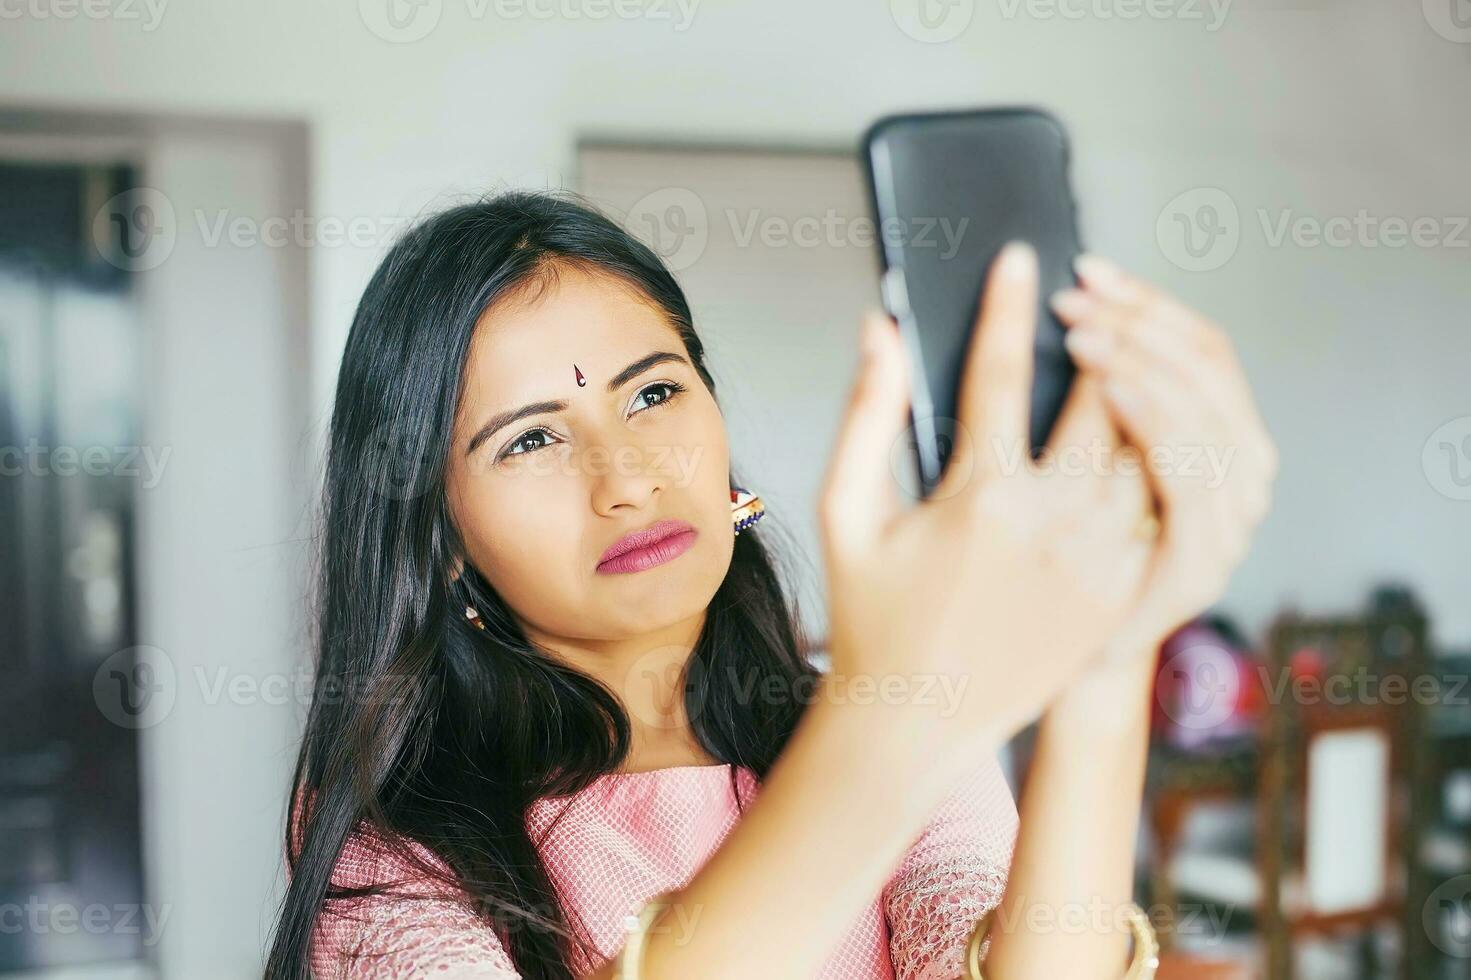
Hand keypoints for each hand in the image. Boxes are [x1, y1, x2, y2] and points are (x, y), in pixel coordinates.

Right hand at [816, 242, 1152, 754]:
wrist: (918, 718)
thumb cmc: (872, 616)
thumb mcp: (846, 513)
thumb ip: (866, 414)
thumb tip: (879, 331)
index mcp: (979, 498)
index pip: (997, 372)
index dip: (1007, 306)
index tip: (1020, 258)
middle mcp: (1052, 523)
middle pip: (1100, 397)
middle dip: (1096, 337)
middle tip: (1083, 302)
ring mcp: (1098, 558)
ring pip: (1145, 446)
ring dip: (1137, 390)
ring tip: (1116, 355)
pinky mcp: (1123, 588)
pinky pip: (1160, 501)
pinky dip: (1156, 455)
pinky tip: (1136, 428)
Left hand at [1050, 255, 1278, 665]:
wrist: (1053, 658)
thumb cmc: (1052, 559)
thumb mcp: (1074, 461)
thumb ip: (1094, 396)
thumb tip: (1065, 312)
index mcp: (1214, 438)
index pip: (1200, 345)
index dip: (1147, 300)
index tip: (1090, 270)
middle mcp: (1237, 473)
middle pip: (1209, 367)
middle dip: (1139, 321)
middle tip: (1074, 300)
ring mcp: (1227, 520)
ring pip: (1208, 411)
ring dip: (1143, 361)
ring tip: (1084, 337)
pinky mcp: (1199, 566)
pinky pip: (1191, 479)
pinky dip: (1156, 421)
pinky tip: (1111, 389)